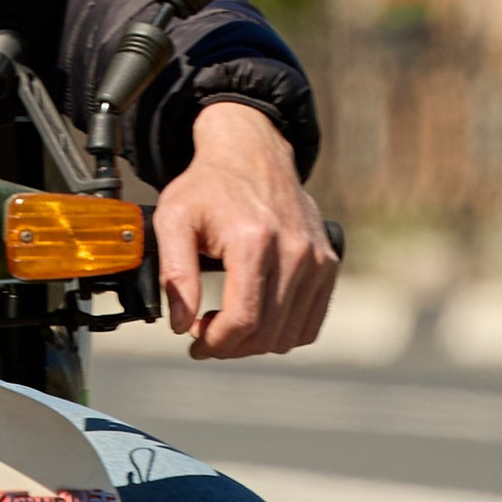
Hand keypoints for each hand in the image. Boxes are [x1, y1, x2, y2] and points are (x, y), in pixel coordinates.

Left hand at [151, 104, 337, 359]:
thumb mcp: (173, 220)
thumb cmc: (209, 186)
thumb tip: (180, 323)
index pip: (243, 318)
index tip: (193, 339)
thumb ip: (174, 274)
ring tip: (227, 325)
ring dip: (254, 343)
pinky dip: (281, 333)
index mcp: (254, 240)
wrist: (252, 154)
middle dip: (229, 346)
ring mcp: (316, 259)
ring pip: (289, 335)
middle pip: (266, 333)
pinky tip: (256, 318)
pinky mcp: (327, 263)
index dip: (214, 342)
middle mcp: (294, 251)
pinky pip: (310, 323)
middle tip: (204, 335)